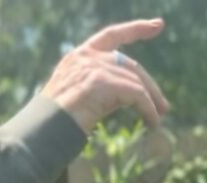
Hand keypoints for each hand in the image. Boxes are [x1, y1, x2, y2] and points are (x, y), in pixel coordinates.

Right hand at [40, 18, 170, 131]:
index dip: (136, 29)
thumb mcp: (78, 95)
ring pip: (136, 81)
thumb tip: (134, 95)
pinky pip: (137, 94)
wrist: (42, 132)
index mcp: (78, 56)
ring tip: (158, 119)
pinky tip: (152, 123)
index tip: (158, 25)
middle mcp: (86, 56)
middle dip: (150, 86)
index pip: (112, 35)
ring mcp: (94, 67)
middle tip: (164, 106)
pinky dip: (148, 109)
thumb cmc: (56, 123)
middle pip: (130, 65)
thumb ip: (102, 87)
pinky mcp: (103, 82)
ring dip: (151, 101)